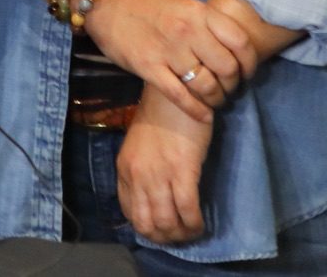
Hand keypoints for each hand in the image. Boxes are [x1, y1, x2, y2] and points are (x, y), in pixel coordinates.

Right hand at [82, 0, 254, 121]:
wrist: (107, 1)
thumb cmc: (149, 4)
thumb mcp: (185, 5)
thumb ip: (207, 25)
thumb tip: (232, 52)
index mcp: (199, 12)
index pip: (240, 43)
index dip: (249, 63)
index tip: (246, 72)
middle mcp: (187, 31)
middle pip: (227, 68)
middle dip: (232, 84)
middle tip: (228, 88)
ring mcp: (168, 50)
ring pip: (206, 86)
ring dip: (216, 99)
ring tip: (214, 100)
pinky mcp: (148, 67)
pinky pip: (181, 96)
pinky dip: (197, 110)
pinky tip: (204, 115)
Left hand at [118, 86, 211, 243]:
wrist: (175, 90)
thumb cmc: (161, 115)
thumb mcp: (141, 147)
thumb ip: (142, 171)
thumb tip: (155, 199)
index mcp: (125, 168)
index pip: (130, 213)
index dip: (148, 228)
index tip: (164, 229)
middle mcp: (138, 174)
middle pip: (147, 224)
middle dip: (166, 237)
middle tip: (182, 235)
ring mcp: (158, 173)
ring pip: (167, 222)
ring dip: (182, 234)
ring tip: (193, 230)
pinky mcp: (182, 169)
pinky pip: (187, 209)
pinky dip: (195, 223)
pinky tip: (202, 222)